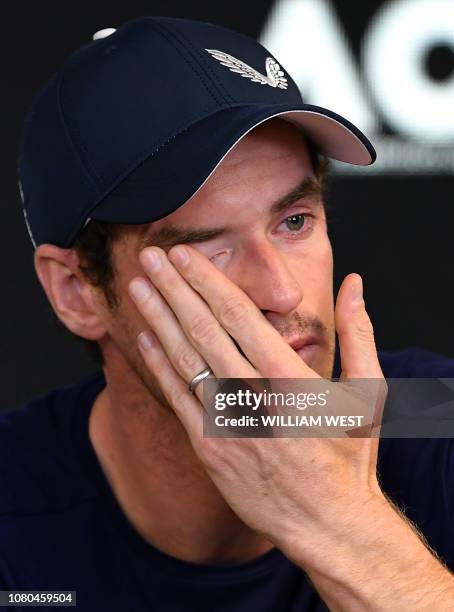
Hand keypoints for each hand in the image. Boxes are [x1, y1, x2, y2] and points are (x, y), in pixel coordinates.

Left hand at [128, 245, 453, 610]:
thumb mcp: (369, 393)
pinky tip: (146, 338)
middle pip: (203, 329)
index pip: (238, 316)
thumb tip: (355, 284)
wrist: (326, 523)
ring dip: (159, 319)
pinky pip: (178, 398)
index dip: (206, 281)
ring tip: (139, 287)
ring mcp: (226, 424)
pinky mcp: (209, 448)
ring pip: (185, 359)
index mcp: (290, 378)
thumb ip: (360, 333)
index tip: (184, 255)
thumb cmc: (350, 457)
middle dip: (174, 288)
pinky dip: (161, 365)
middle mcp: (252, 397)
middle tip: (151, 256)